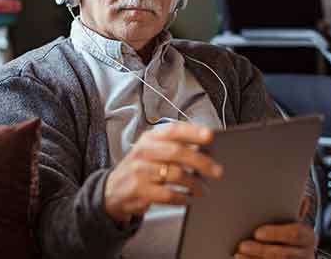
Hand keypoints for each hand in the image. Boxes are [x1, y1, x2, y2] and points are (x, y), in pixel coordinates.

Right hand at [103, 122, 223, 222]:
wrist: (113, 189)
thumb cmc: (141, 168)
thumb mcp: (151, 150)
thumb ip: (173, 146)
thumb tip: (204, 148)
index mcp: (149, 138)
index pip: (173, 131)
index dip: (192, 132)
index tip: (210, 136)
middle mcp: (144, 152)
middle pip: (177, 152)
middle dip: (201, 162)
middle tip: (217, 171)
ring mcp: (140, 171)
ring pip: (176, 174)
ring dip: (196, 183)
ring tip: (204, 189)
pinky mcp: (140, 191)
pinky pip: (169, 194)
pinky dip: (184, 197)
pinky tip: (189, 198)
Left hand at [235, 196, 316, 258]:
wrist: (296, 251)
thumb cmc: (288, 230)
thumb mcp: (292, 219)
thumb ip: (290, 207)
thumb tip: (293, 193)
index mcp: (307, 235)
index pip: (295, 233)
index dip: (276, 233)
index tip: (257, 233)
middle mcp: (306, 253)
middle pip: (284, 253)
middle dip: (262, 250)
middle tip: (242, 245)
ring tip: (239, 254)